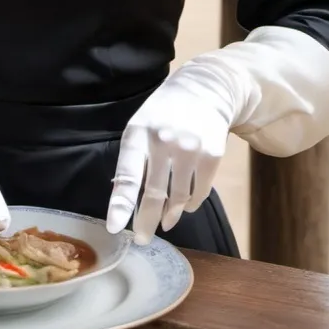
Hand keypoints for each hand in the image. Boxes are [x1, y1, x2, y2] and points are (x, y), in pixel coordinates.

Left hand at [106, 78, 231, 244]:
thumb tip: (123, 197)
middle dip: (147, 222)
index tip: (115, 228)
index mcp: (139, 133)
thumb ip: (133, 157)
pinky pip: (200, 192)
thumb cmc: (164, 111)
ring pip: (179, 197)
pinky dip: (191, 204)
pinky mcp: (213, 155)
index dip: (121, 205)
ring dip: (171, 214)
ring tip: (166, 221)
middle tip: (142, 239)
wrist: (205, 89)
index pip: (128, 175)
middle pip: (154, 194)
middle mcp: (164, 141)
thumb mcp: (141, 125)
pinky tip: (185, 205)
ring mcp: (190, 149)